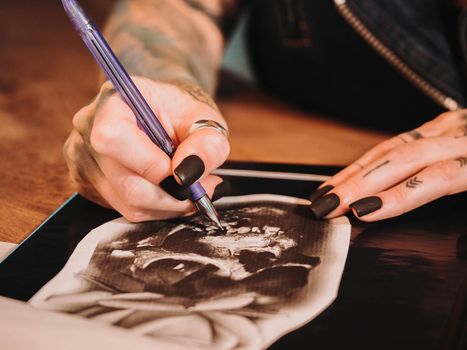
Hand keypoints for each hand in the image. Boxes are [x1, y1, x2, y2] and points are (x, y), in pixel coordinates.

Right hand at [63, 77, 229, 221]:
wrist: (163, 115)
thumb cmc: (181, 112)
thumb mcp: (204, 117)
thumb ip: (206, 142)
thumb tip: (190, 173)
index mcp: (111, 101)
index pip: (114, 138)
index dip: (153, 165)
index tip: (186, 172)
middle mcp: (87, 132)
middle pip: (126, 183)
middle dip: (173, 194)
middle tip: (204, 187)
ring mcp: (85, 162)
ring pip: (128, 203)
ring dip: (170, 204)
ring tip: (194, 187)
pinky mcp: (91, 186)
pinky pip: (126, 210)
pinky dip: (157, 208)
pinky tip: (172, 190)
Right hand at [309, 110, 466, 220]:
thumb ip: (465, 185)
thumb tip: (444, 229)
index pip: (439, 176)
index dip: (399, 195)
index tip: (365, 212)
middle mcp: (464, 133)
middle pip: (405, 158)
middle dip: (360, 183)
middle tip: (327, 206)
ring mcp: (451, 125)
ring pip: (393, 147)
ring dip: (354, 172)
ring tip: (326, 192)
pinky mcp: (442, 123)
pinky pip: (397, 141)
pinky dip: (367, 159)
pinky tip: (349, 173)